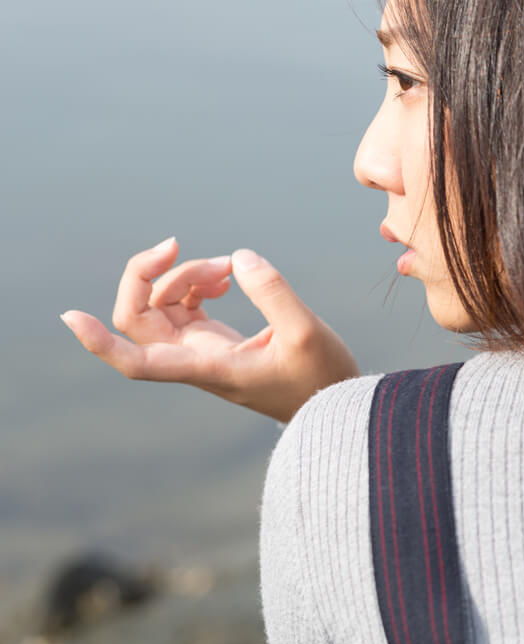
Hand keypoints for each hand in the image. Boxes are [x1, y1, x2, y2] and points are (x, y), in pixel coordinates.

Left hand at [61, 236, 360, 422]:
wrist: (332, 399)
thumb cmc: (322, 378)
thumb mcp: (307, 333)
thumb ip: (274, 293)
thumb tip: (239, 257)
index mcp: (209, 367)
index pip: (138, 363)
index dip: (99, 342)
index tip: (71, 317)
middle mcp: (194, 360)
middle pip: (137, 319)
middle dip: (146, 276)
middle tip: (176, 244)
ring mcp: (201, 350)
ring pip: (160, 307)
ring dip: (181, 275)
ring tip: (228, 266)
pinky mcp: (214, 342)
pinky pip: (182, 306)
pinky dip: (194, 283)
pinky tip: (226, 276)